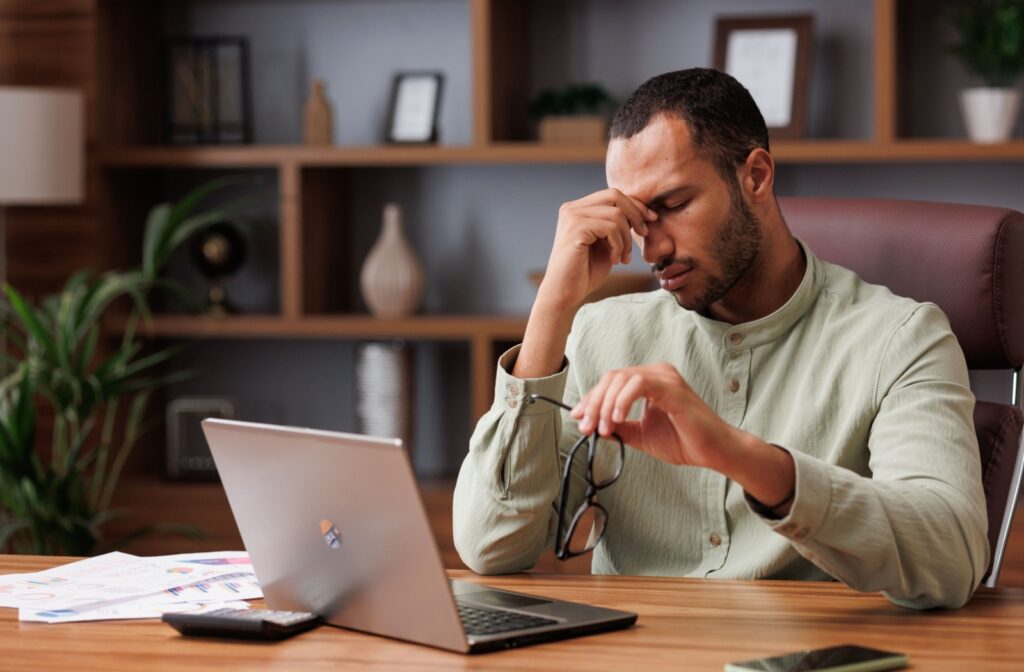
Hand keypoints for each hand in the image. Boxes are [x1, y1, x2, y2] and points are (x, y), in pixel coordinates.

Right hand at [537, 188, 656, 310]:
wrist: (564, 294)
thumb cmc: (585, 272)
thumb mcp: (606, 243)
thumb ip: (617, 225)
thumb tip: (642, 211)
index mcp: (578, 209)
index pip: (612, 195)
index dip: (635, 205)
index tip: (651, 219)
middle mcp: (572, 208)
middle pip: (615, 195)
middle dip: (636, 214)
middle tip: (644, 234)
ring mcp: (572, 217)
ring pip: (616, 214)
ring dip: (627, 238)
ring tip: (624, 258)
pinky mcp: (575, 229)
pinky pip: (610, 228)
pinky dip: (619, 245)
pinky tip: (615, 261)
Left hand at [570, 363, 740, 471]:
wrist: (713, 452)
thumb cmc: (683, 441)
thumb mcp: (640, 435)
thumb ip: (618, 428)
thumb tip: (591, 424)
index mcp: (649, 380)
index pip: (611, 382)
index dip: (591, 399)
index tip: (577, 418)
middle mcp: (657, 373)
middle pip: (612, 377)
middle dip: (593, 403)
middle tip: (586, 427)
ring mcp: (665, 377)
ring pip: (621, 378)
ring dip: (605, 405)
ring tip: (602, 428)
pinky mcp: (672, 387)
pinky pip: (638, 384)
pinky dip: (622, 401)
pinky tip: (617, 419)